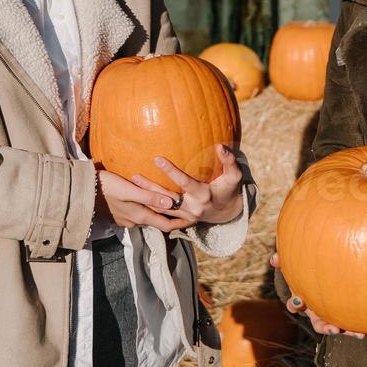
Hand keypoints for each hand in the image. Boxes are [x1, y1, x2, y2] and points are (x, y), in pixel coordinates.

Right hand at [96, 168, 194, 232]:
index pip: (166, 225)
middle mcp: (134, 220)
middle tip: (184, 209)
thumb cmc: (106, 188)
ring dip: (157, 210)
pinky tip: (144, 197)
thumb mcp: (130, 191)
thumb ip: (150, 197)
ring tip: (166, 201)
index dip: (180, 224)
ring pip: (146, 216)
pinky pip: (136, 211)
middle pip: (157, 221)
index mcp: (140, 216)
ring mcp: (125, 218)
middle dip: (171, 217)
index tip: (193, 220)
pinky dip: (145, 207)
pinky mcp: (118, 213)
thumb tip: (172, 203)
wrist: (81, 192)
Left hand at [129, 143, 243, 225]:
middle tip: (134, 176)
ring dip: (146, 199)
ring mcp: (185, 216)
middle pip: (167, 198)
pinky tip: (137, 200)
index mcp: (203, 195)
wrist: (229, 213)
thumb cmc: (229, 189)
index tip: (157, 159)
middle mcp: (192, 208)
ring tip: (132, 185)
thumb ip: (229, 161)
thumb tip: (220, 146)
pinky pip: (163, 216)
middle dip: (150, 188)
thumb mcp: (234, 176)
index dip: (171, 171)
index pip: (184, 183)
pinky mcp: (181, 220)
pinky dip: (151, 209)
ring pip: (162, 208)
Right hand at [270, 250, 364, 337]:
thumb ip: (284, 262)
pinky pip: (348, 323)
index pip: (294, 306)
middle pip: (317, 324)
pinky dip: (354, 329)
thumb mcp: (294, 267)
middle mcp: (315, 312)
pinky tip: (364, 331)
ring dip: (344, 331)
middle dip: (324, 327)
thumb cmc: (303, 270)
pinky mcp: (341, 315)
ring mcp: (328, 315)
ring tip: (356, 335)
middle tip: (332, 329)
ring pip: (334, 327)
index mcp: (303, 301)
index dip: (295, 304)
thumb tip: (274, 259)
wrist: (316, 275)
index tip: (299, 300)